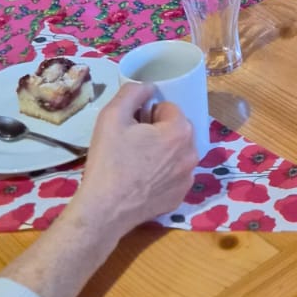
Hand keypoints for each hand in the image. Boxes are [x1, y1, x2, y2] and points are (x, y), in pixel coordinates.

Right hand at [71, 82, 198, 237]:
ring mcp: (188, 178)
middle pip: (176, 130)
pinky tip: (142, 181)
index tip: (132, 127)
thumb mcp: (112, 116)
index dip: (148, 114)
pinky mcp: (179, 197)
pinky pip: (174, 176)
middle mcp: (191, 153)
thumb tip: (149, 86)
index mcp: (180, 131)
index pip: (168, 108)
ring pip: (177, 153)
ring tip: (136, 163)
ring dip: (162, 152)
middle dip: (158, 131)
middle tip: (132, 143)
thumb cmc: (109, 160)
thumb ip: (133, 92)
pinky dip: (163, 174)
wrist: (104, 209)